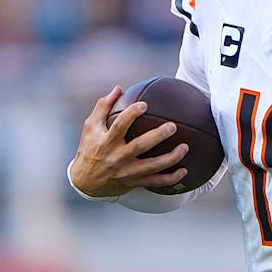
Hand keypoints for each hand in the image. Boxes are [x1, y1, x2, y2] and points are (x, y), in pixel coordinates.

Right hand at [68, 86, 190, 197]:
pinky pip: (155, 182)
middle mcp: (118, 157)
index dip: (132, 114)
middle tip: (172, 126)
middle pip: (140, 146)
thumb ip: (103, 107)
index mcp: (106, 142)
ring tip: (185, 147)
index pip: (120, 126)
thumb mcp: (90, 128)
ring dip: (170, 158)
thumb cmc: (89, 150)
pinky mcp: (134, 182)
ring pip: (152, 166)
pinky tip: (184, 171)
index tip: (144, 104)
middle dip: (158, 136)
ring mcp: (128, 172)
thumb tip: (118, 88)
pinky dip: (170, 178)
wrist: (85, 183)